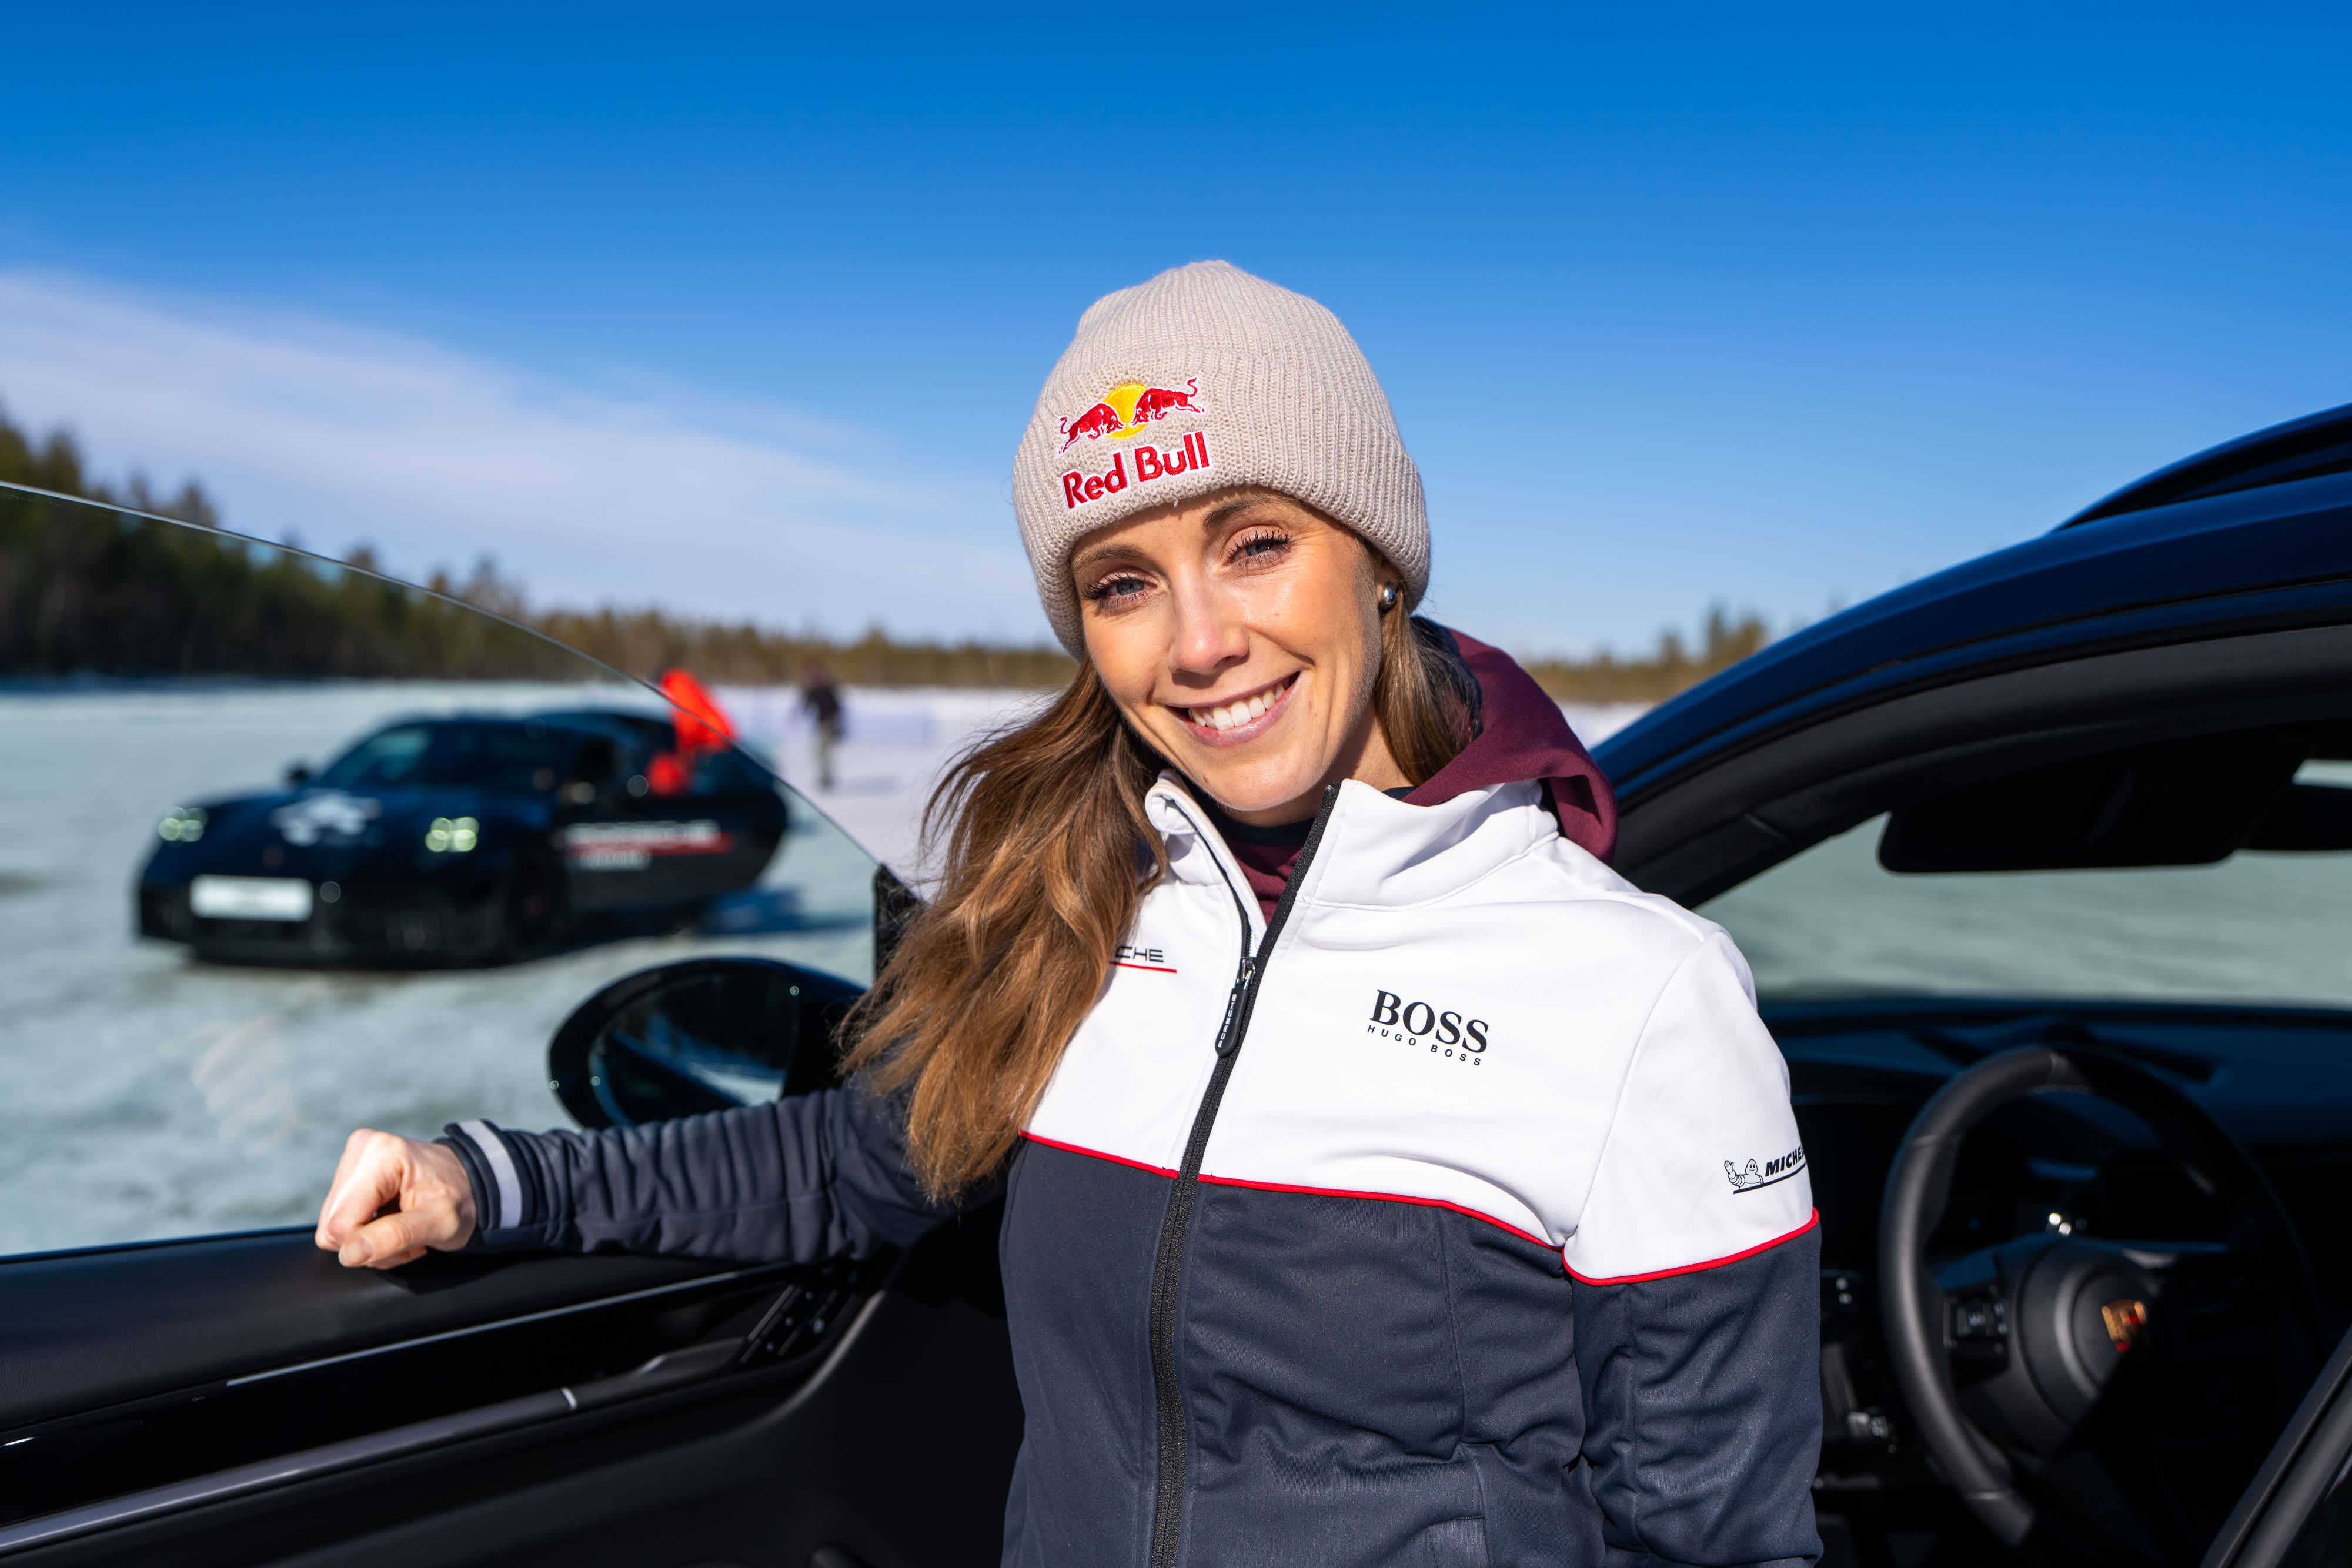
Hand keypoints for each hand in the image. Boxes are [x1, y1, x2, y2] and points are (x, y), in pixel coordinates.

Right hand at [314, 1129, 478, 1267]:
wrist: (470, 1182)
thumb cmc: (461, 1199)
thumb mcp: (440, 1222)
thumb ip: (396, 1236)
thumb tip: (349, 1254)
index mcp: (380, 1154)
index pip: (341, 1224)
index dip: (370, 1245)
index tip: (410, 1240)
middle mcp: (360, 1148)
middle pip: (332, 1227)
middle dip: (369, 1243)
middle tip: (409, 1237)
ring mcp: (352, 1159)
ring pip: (333, 1228)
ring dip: (369, 1240)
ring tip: (404, 1227)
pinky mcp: (349, 1172)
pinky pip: (338, 1220)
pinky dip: (366, 1231)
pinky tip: (393, 1220)